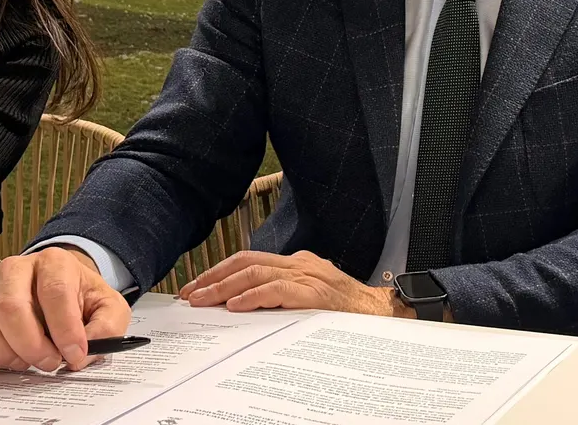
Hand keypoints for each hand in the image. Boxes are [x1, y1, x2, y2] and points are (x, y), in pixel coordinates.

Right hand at [0, 246, 130, 375]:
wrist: (61, 287)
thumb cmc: (81, 299)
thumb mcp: (108, 308)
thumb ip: (107, 327)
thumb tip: (83, 352)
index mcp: (53, 263)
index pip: (54, 292)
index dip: (64, 329)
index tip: (74, 355)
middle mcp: (15, 271)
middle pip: (9, 306)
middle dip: (30, 345)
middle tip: (49, 363)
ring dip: (1, 352)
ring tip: (23, 363)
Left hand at [180, 250, 407, 316]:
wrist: (387, 316)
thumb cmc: (350, 314)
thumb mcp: (313, 300)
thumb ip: (285, 298)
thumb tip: (245, 309)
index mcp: (299, 264)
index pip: (251, 261)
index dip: (221, 273)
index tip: (198, 288)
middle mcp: (300, 265)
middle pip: (246, 262)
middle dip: (214, 277)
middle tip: (190, 294)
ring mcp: (308, 276)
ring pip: (255, 273)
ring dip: (223, 287)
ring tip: (202, 300)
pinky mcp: (314, 293)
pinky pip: (277, 290)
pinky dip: (253, 296)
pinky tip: (235, 306)